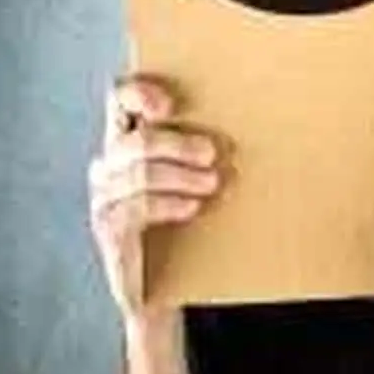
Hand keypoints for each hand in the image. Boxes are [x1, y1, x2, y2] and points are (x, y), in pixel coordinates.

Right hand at [88, 76, 219, 321]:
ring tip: (212, 183)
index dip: (138, 92)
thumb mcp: (203, 171)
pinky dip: (167, 203)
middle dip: (176, 143)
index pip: (119, 98)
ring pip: (138, 172)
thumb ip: (212, 143)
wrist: (171, 280)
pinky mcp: (109, 227)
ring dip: (180, 175)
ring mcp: (105, 196)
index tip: (170, 106)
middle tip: (213, 153)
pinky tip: (192, 207)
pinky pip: (134, 208)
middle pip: (135, 139)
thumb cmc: (194, 215)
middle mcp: (111, 162)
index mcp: (131, 137)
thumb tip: (269, 116)